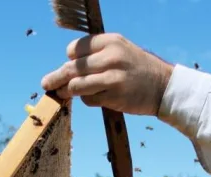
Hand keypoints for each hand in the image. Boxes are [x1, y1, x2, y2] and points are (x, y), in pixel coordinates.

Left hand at [40, 33, 173, 116]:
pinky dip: (86, 100)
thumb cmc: (138, 70)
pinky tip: (94, 98)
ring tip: (62, 94)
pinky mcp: (114, 96)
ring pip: (76, 85)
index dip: (71, 59)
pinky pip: (88, 99)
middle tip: (46, 84)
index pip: (75, 49)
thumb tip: (66, 69)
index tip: (71, 67)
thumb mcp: (120, 51)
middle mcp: (110, 56)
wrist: (163, 87)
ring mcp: (112, 76)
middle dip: (56, 77)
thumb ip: (96, 56)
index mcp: (110, 41)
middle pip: (71, 68)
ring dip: (67, 91)